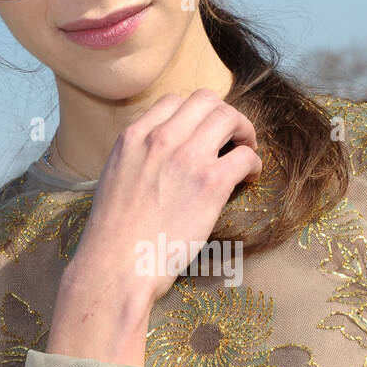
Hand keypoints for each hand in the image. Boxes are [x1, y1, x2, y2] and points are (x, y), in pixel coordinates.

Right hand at [67, 88, 262, 306]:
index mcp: (134, 137)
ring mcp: (187, 158)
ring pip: (229, 118)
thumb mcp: (114, 179)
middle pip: (206, 100)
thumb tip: (161, 161)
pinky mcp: (211, 183)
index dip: (195, 115)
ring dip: (244, 132)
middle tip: (232, 138)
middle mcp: (160, 138)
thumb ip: (138, 159)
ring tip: (245, 153)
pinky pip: (245, 156)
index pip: (173, 101)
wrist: (115, 266)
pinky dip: (253, 163)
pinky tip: (249, 178)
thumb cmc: (113, 236)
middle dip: (224, 115)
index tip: (203, 133)